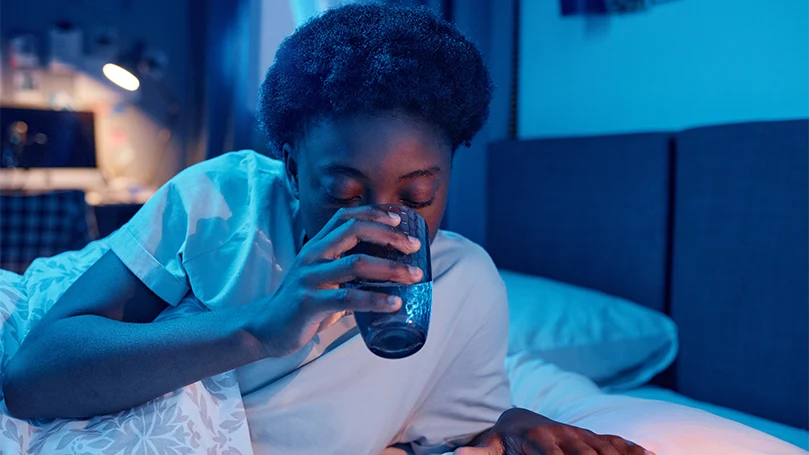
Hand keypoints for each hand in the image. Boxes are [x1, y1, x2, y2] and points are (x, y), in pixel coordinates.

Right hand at [244, 205, 423, 357]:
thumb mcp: (322, 277)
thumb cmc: (301, 303)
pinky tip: (395, 302)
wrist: (264, 328)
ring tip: (415, 275)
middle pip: (354, 231)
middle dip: (389, 236)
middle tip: (415, 247)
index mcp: (316, 246)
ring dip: (391, 268)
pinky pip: (348, 299)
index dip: (373, 213)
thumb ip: (347, 271)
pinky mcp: (309, 304)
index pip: (345, 217)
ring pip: (356, 264)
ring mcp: (309, 279)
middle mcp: (312, 256)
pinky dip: (375, 300)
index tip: (399, 218)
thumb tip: (388, 271)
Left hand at [457, 408, 652, 454]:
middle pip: (587, 453)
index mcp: (540, 440)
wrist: (516, 417)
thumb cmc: (504, 438)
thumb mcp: (490, 446)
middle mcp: (566, 434)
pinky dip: (637, 449)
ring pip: (607, 447)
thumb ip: (479, 452)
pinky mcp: (595, 437)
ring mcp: (583, 435)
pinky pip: (619, 442)